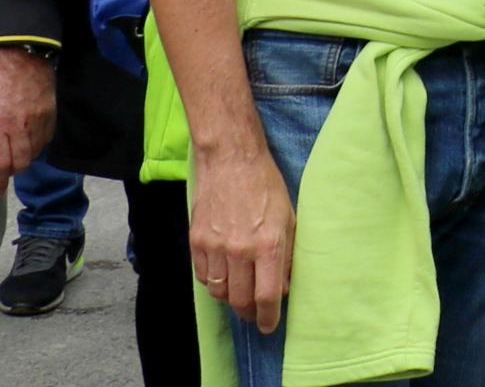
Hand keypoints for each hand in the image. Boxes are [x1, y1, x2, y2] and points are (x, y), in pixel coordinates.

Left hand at [0, 45, 55, 188]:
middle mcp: (19, 125)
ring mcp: (37, 118)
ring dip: (25, 159)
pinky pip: (47, 136)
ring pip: (35, 151)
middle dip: (11, 172)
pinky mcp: (49, 110)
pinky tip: (29, 141)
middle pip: (21, 162)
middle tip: (3, 172)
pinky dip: (39, 144)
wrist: (18, 51)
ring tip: (15, 156)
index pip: (0, 163)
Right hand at [187, 133, 295, 334]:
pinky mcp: (196, 241)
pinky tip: (224, 278)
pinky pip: (203, 277)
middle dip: (249, 313)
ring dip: (231, 299)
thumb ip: (286, 255)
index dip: (269, 316)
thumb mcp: (288, 218)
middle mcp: (239, 250)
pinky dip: (214, 284)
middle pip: (240, 300)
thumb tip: (284, 286)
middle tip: (256, 315)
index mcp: (267, 244)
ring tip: (241, 296)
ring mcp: (214, 246)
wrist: (231, 159)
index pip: (267, 295)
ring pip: (220, 292)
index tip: (270, 326)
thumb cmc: (266, 185)